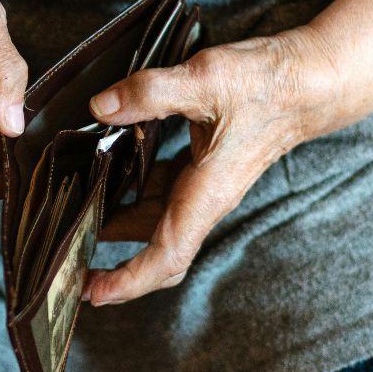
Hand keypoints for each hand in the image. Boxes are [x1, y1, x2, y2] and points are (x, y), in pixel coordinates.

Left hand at [80, 27, 368, 304]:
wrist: (308, 79)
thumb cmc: (267, 84)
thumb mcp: (205, 80)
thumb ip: (150, 93)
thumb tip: (100, 108)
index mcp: (206, 193)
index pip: (166, 256)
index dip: (128, 281)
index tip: (92, 292)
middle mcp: (204, 197)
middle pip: (152, 243)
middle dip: (109, 253)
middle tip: (63, 251)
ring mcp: (204, 183)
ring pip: (153, 215)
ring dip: (116, 217)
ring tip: (73, 204)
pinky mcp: (203, 164)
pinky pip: (160, 188)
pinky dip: (130, 185)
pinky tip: (106, 160)